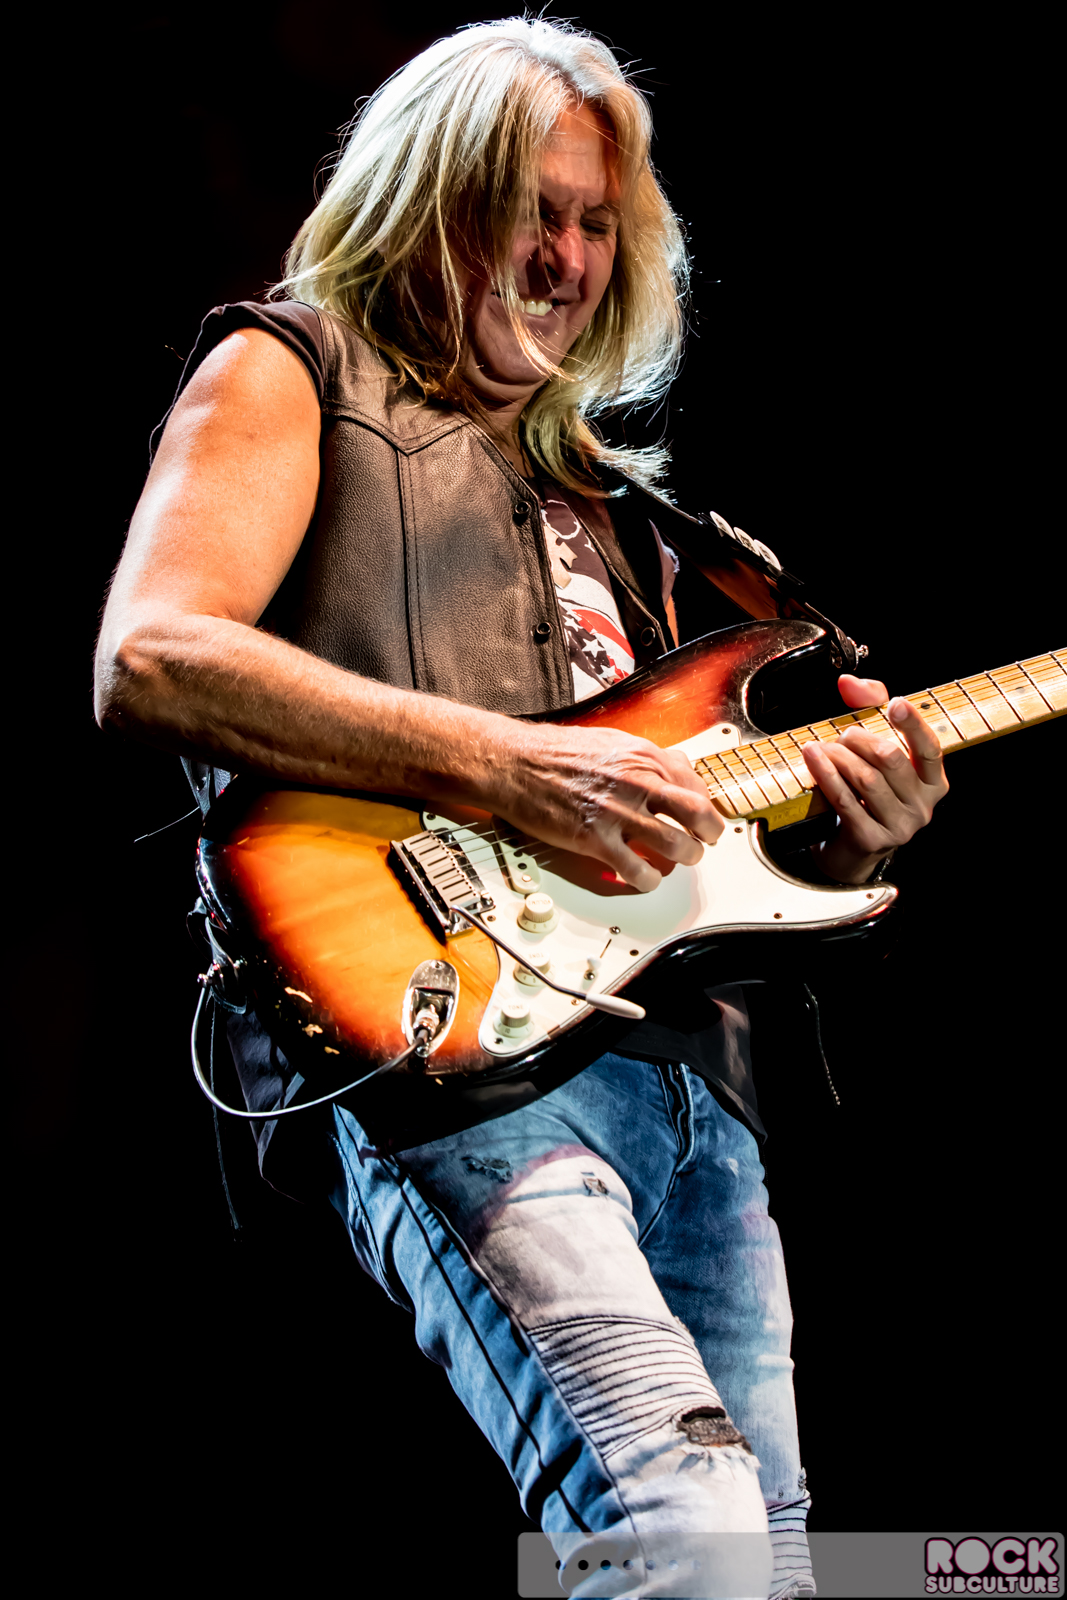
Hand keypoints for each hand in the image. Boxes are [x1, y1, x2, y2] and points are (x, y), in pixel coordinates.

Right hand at [490, 722, 724, 892]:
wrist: (515, 764)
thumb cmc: (555, 753)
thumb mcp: (613, 741)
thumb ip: (648, 758)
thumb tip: (677, 768)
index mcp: (644, 758)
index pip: (696, 786)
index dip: (707, 806)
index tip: (704, 817)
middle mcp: (637, 783)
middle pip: (698, 815)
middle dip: (710, 834)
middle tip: (706, 842)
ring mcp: (618, 813)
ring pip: (676, 846)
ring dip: (685, 858)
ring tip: (680, 861)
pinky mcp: (595, 840)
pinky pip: (637, 870)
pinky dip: (648, 880)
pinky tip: (645, 878)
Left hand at [801, 674, 948, 883]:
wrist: (850, 847)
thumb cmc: (867, 792)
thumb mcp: (875, 749)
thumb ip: (870, 708)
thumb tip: (849, 683)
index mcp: (933, 782)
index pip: (930, 748)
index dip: (913, 724)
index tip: (895, 704)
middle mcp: (923, 806)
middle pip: (891, 759)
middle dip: (861, 739)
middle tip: (843, 735)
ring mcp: (899, 827)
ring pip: (866, 779)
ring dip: (839, 757)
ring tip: (821, 747)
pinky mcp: (871, 839)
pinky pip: (845, 800)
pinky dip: (826, 775)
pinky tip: (813, 758)